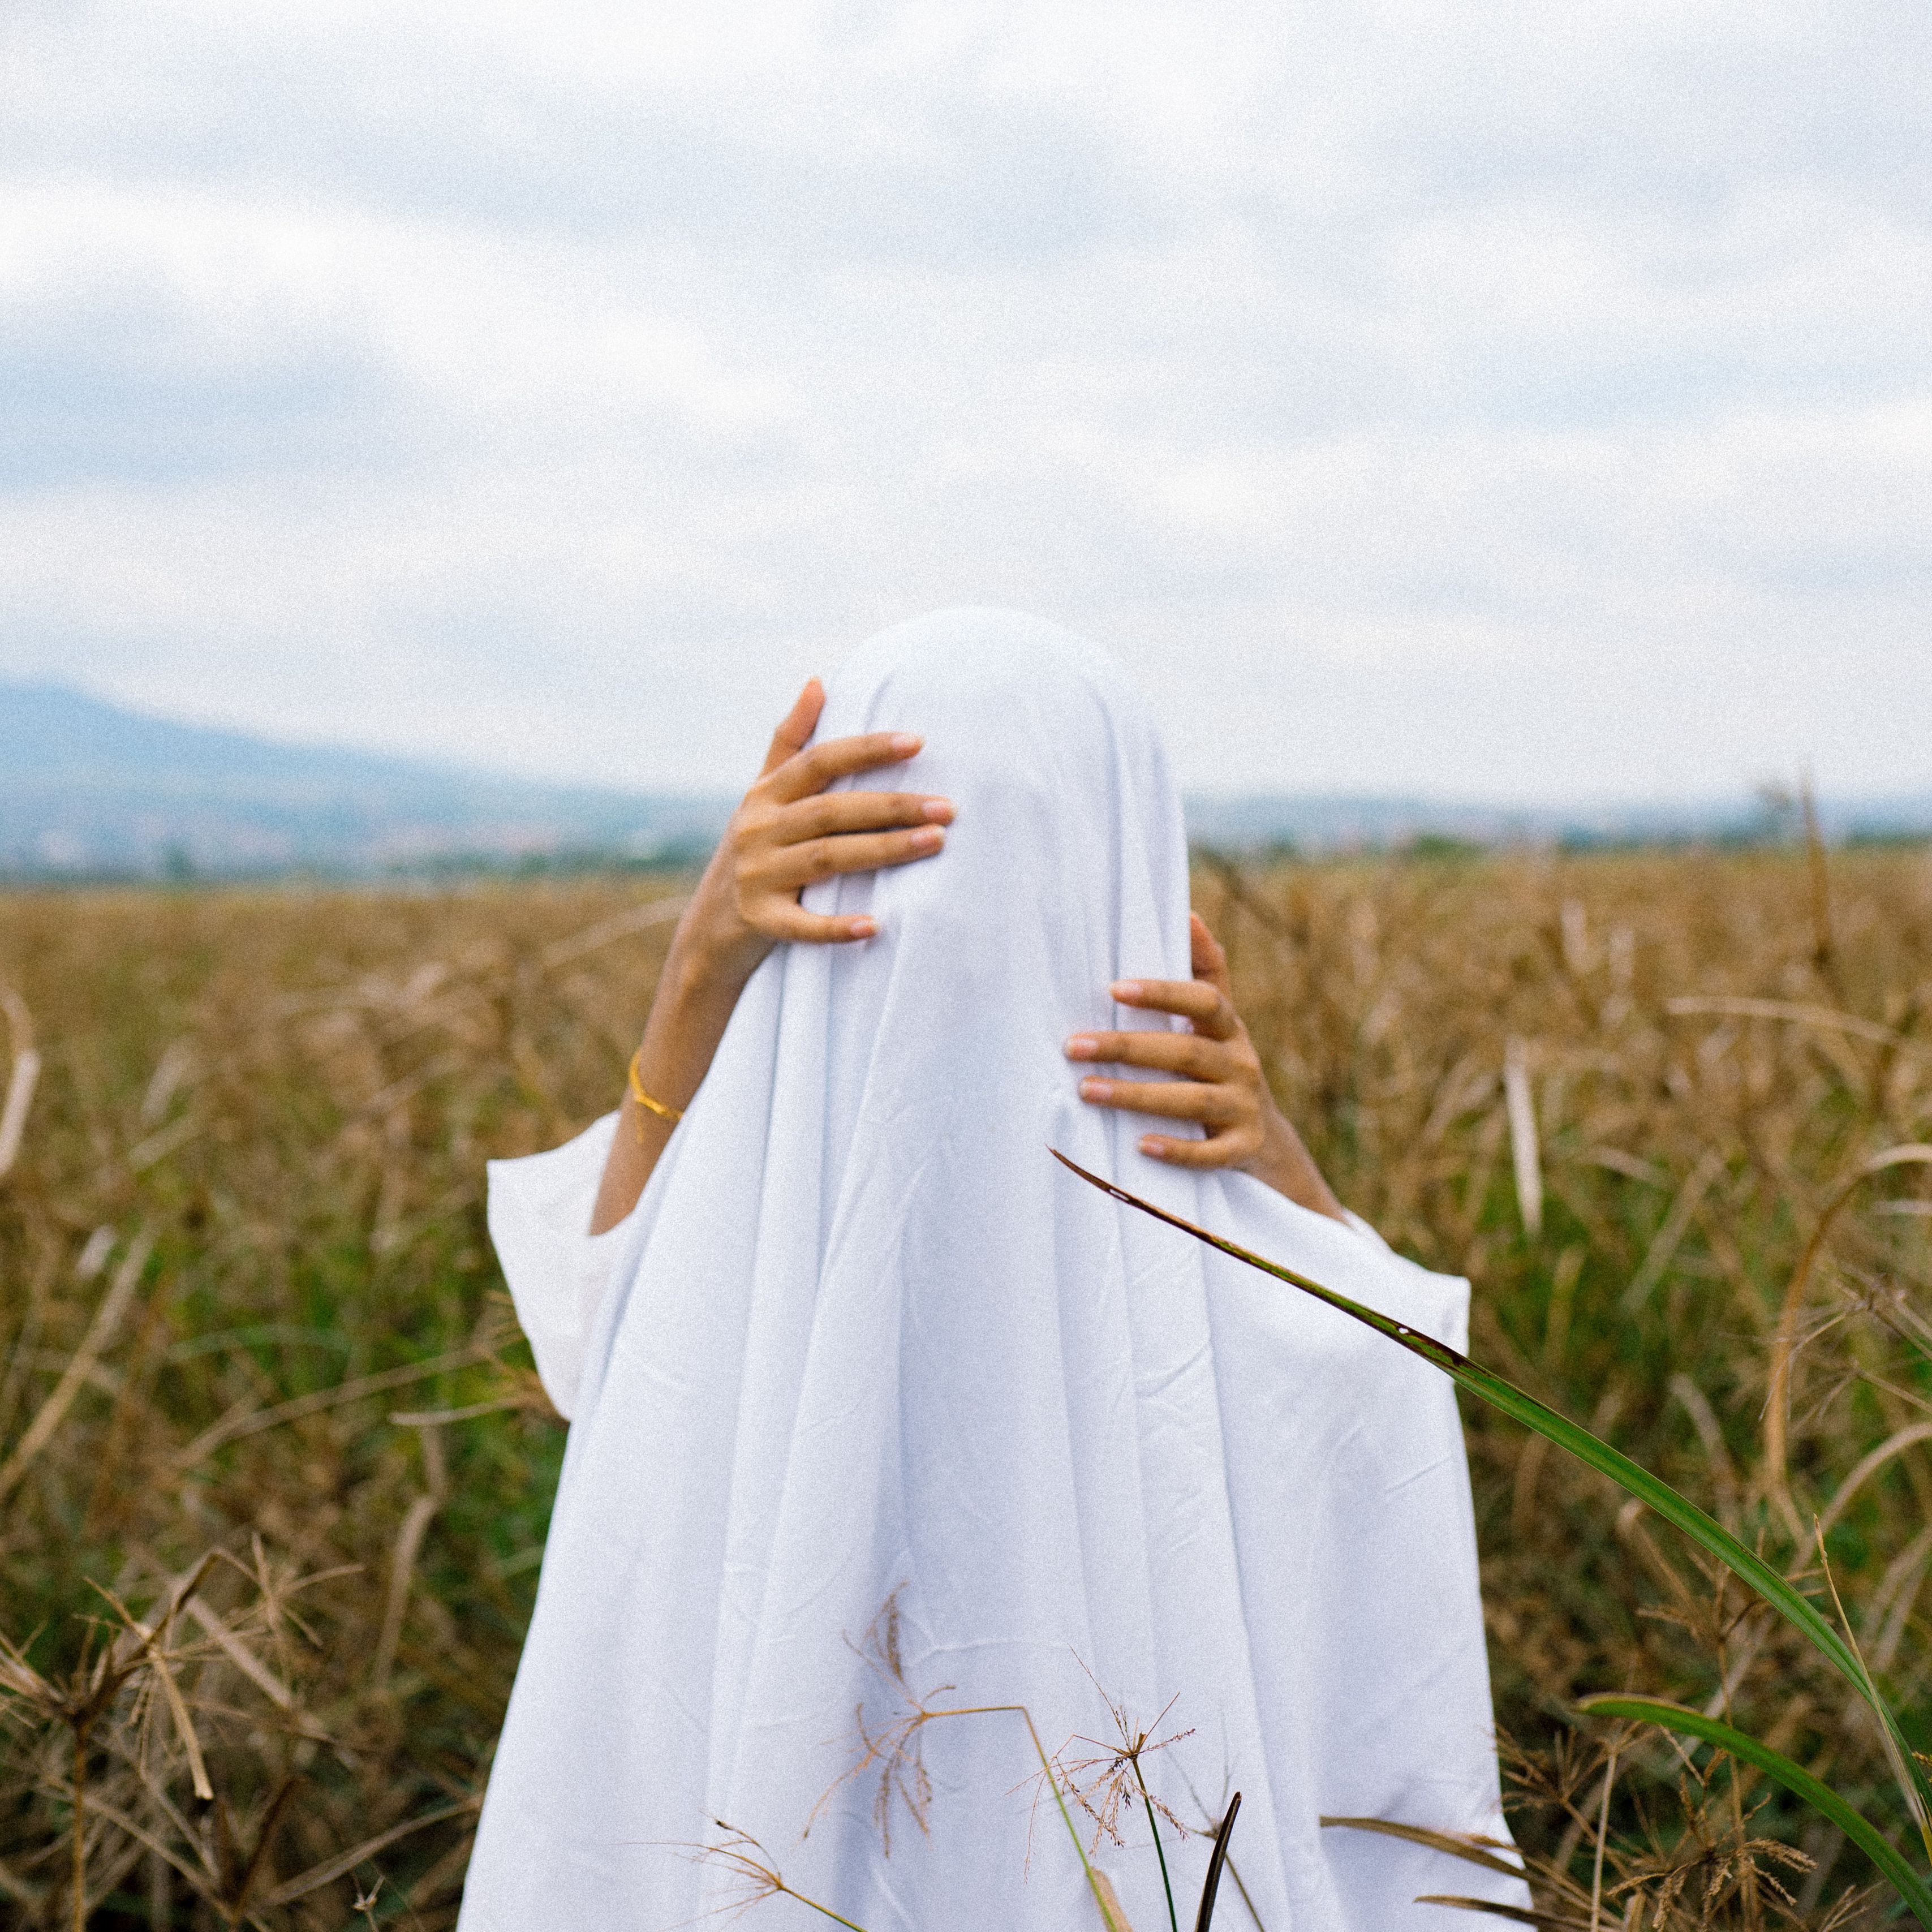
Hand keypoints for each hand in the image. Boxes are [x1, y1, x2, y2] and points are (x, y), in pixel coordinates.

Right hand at [591, 679, 950, 1232]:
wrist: (711, 933)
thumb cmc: (755, 852)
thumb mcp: (762, 794)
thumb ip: (790, 742)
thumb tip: (819, 681)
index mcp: (765, 795)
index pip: (819, 761)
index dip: (866, 749)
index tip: (918, 742)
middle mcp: (758, 830)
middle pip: (833, 811)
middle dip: (893, 806)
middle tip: (948, 807)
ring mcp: (757, 877)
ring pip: (828, 859)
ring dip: (884, 852)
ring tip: (936, 845)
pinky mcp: (759, 922)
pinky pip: (802, 925)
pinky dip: (837, 926)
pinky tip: (877, 925)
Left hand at [1065, 913, 1344, 1219]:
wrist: (1266, 1143)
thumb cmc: (1222, 1067)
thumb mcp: (1219, 1022)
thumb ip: (1205, 970)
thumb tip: (1188, 912)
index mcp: (1229, 1028)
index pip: (1203, 999)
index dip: (1163, 992)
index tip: (1115, 989)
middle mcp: (1240, 1064)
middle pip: (1184, 1050)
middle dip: (1127, 1047)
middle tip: (1074, 1046)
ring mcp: (1243, 1108)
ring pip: (1191, 1101)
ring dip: (1137, 1095)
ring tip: (1086, 1090)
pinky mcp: (1242, 1149)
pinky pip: (1210, 1154)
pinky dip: (1178, 1150)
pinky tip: (1141, 1145)